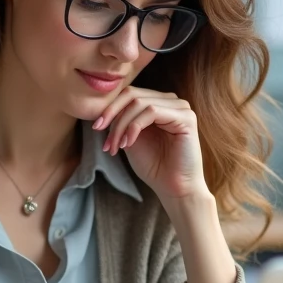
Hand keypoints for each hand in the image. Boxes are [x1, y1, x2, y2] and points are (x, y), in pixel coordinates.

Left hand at [93, 86, 205, 200]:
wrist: (173, 188)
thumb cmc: (153, 166)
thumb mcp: (129, 138)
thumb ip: (121, 121)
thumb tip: (102, 109)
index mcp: (158, 103)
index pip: (129, 94)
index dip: (110, 108)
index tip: (96, 127)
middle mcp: (170, 101)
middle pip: (132, 95)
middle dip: (113, 115)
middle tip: (101, 133)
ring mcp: (180, 107)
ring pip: (139, 104)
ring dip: (122, 125)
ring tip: (116, 146)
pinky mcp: (186, 117)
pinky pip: (152, 112)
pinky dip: (134, 127)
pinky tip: (128, 144)